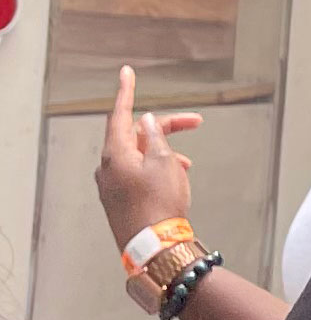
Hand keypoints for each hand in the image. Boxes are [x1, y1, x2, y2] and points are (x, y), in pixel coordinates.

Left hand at [96, 68, 203, 247]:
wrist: (155, 246)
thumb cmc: (160, 205)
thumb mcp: (165, 163)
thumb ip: (155, 138)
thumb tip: (145, 123)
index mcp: (115, 153)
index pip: (120, 114)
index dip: (126, 91)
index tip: (127, 73)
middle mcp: (107, 167)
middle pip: (134, 136)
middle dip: (164, 128)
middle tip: (194, 123)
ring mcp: (111, 185)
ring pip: (138, 156)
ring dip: (163, 153)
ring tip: (186, 164)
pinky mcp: (118, 200)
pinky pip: (136, 174)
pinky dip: (155, 169)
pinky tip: (174, 179)